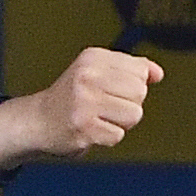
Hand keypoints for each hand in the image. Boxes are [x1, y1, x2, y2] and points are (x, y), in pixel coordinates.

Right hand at [0, 47, 163, 168]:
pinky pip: (118, 135)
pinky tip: (90, 131)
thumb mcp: (97, 72)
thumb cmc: (72, 97)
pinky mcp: (83, 127)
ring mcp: (84, 102)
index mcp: (92, 58)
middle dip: (128, 104)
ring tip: (99, 119)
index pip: (140, 71)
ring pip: (134, 115)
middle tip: (104, 107)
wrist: (37, 121)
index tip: (110, 90)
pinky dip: (107, 137)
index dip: (132, 85)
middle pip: (140, 93)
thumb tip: (158, 74)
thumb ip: (130, 69)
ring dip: (121, 123)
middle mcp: (86, 76)